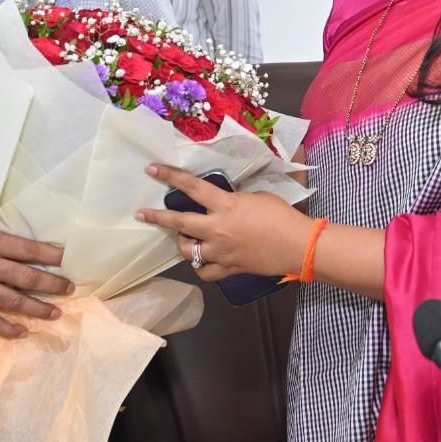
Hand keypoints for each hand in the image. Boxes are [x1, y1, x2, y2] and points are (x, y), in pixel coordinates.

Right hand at [0, 214, 73, 338]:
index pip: (30, 249)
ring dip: (37, 308)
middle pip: (28, 278)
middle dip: (53, 284)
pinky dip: (7, 328)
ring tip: (55, 313)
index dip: (52, 255)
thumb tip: (23, 251)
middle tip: (69, 288)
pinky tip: (22, 332)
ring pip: (15, 301)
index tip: (68, 258)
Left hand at [134, 163, 312, 281]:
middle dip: (158, 218)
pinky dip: (202, 267)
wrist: (297, 246)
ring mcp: (220, 252)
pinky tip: (203, 262)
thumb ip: (234, 200)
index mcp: (225, 206)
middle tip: (143, 213)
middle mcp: (216, 229)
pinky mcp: (228, 269)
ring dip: (183, 244)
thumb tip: (224, 203)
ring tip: (185, 239)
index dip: (170, 176)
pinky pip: (205, 272)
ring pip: (188, 251)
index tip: (152, 169)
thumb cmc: (281, 216)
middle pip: (179, 223)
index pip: (191, 187)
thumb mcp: (256, 197)